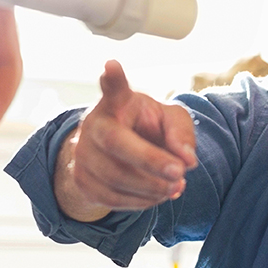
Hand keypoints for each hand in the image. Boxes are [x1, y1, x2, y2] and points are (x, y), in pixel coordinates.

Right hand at [57, 60, 197, 220]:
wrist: (116, 153)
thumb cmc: (147, 129)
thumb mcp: (170, 120)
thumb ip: (181, 133)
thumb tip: (187, 160)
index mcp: (117, 102)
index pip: (114, 88)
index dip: (112, 78)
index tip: (111, 65)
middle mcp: (94, 124)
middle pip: (116, 143)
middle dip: (150, 160)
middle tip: (180, 173)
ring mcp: (83, 153)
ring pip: (115, 176)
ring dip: (151, 187)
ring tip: (176, 186)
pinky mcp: (81, 180)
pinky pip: (112, 198)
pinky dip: (141, 201)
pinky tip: (159, 195)